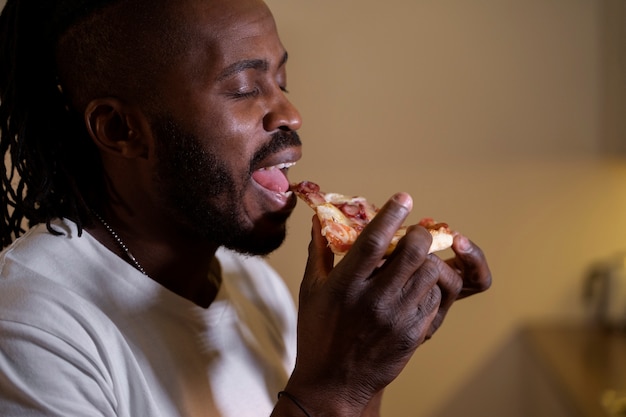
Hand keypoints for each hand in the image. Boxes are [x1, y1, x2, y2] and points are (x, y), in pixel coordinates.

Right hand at [282, 192, 490, 416]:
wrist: (333, 383)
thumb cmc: (317, 333)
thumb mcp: (311, 290)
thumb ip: (319, 251)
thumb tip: (320, 218)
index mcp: (345, 286)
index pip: (373, 242)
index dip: (391, 215)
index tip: (403, 197)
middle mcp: (373, 300)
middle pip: (411, 253)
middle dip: (418, 235)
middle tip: (414, 232)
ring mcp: (397, 318)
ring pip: (429, 273)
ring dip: (426, 260)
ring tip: (415, 260)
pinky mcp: (413, 334)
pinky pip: (434, 299)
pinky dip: (429, 286)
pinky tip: (415, 287)